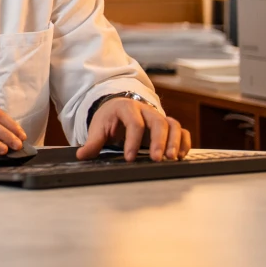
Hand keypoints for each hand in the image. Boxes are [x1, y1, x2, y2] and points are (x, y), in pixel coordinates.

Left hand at [77, 98, 191, 161]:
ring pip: (172, 125)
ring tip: (172, 158)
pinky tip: (180, 156)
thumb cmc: (109, 119)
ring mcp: (158, 117)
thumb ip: (93, 142)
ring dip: (174, 142)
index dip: (132, 140)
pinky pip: (181, 131)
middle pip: (157, 122)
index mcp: (126, 108)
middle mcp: (146, 110)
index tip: (129, 158)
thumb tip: (81, 155)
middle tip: (156, 159)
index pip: (133, 123)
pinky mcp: (168, 126)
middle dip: (158, 141)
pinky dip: (184, 142)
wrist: (118, 108)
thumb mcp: (99, 127)